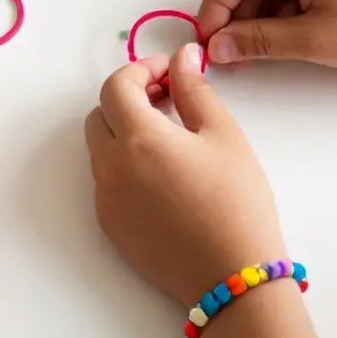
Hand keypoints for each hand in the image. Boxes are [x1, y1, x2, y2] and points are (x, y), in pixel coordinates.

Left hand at [86, 47, 285, 305]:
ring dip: (123, 130)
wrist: (234, 281)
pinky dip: (123, 163)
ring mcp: (104, 198)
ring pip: (100, 147)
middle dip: (128, 97)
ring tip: (167, 135)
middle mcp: (110, 166)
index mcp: (137, 138)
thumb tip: (181, 56)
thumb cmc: (236, 203)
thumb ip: (194, 89)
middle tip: (167, 98)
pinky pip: (106, 179)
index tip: (169, 71)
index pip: (117, 85)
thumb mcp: (223, 135)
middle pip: (101, 113)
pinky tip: (161, 173)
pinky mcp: (109, 225)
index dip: (141, 69)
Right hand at [198, 0, 336, 70]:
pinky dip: (276, 7)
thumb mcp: (313, 40)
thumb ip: (258, 41)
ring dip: (254, 13)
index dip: (216, 7)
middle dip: (234, 12)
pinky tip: (277, 36)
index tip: (209, 41)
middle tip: (228, 52)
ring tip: (253, 52)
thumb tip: (215, 48)